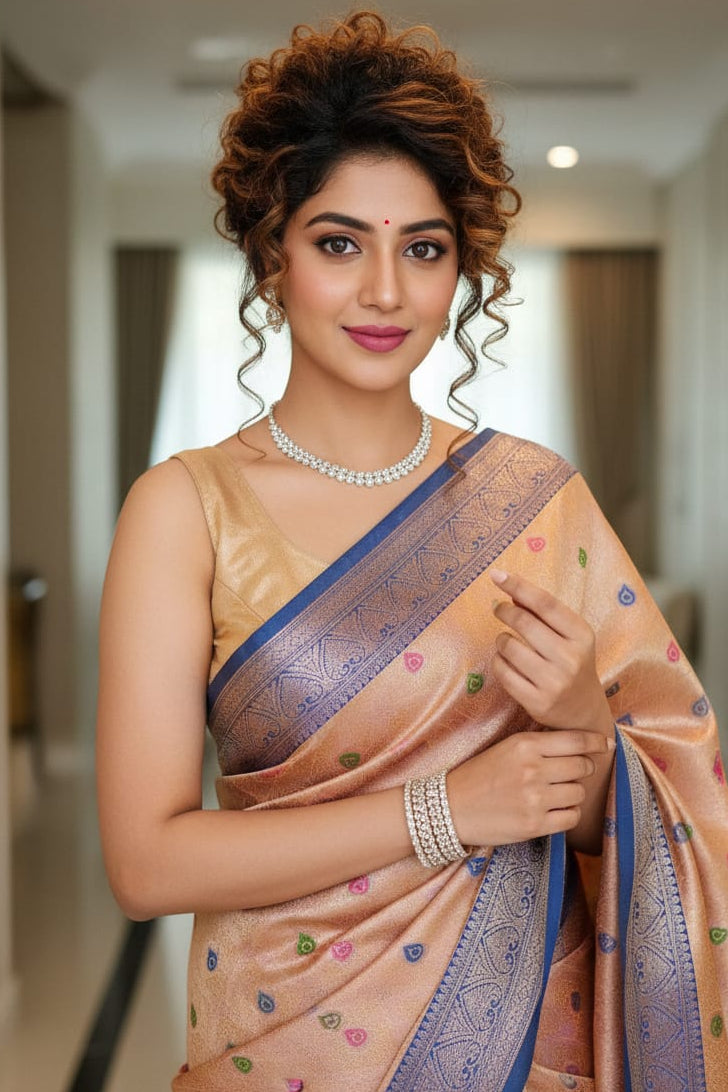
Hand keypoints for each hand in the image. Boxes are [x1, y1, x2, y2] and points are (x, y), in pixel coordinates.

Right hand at [447, 728, 612, 845]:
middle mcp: (533, 769)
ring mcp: (534, 798)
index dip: (596, 742)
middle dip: (582, 769)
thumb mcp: (507, 748)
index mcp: (525, 745)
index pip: (576, 741)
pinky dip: (568, 814)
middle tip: (570, 773)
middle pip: (582, 766)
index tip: (605, 744)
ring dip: (573, 793)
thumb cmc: (480, 775)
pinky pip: (572, 817)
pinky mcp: (534, 824)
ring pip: (579, 793)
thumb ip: (540, 744)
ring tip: (555, 794)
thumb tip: (580, 743)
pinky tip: (554, 810)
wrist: (451, 807)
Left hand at [489, 568, 613, 736]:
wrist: (585, 712)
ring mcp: (554, 682)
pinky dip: (498, 661)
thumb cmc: (572, 664)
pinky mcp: (537, 702)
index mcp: (582, 635)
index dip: (519, 586)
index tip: (497, 575)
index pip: (546, 603)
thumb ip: (544, 613)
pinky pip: (503, 671)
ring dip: (500, 640)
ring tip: (506, 641)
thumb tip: (511, 589)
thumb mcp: (570, 636)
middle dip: (504, 611)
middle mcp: (571, 658)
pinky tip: (505, 661)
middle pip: (524, 622)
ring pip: (509, 647)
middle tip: (498, 608)